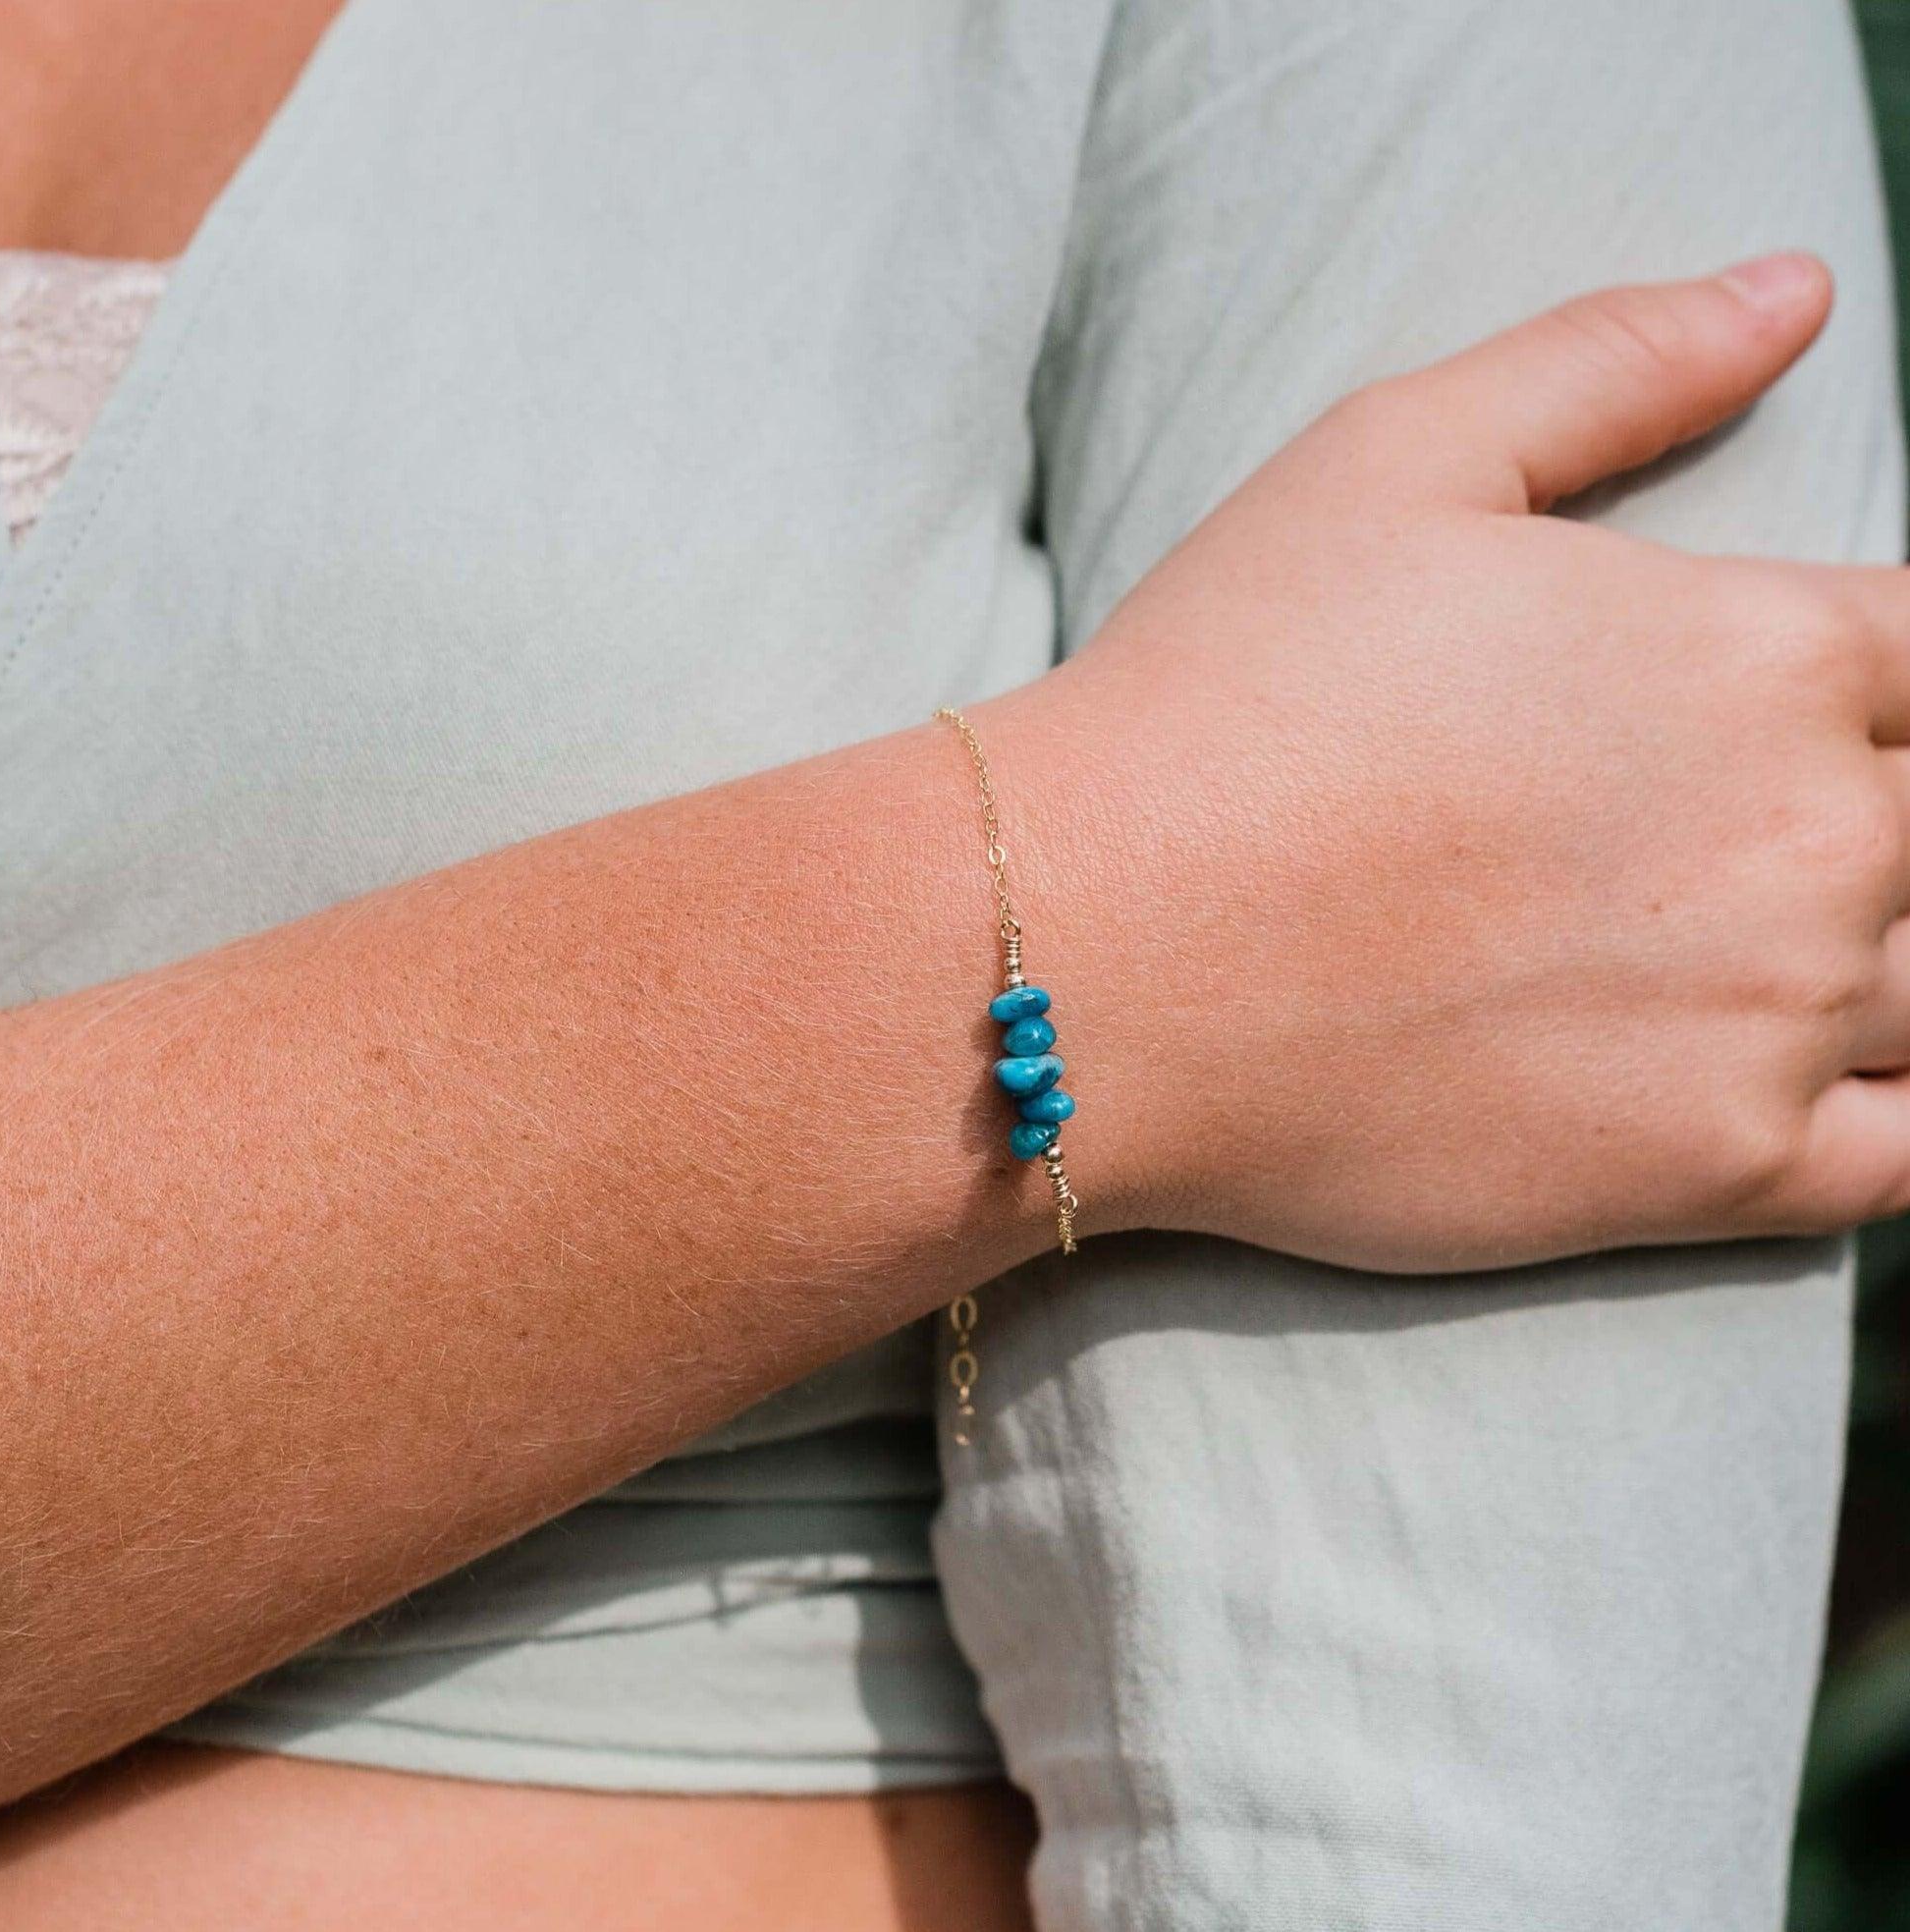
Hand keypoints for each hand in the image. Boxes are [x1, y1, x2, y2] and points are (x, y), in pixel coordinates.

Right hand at [1057, 253, 1909, 1271]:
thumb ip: (1615, 364)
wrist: (1093, 952)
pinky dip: (1907, 1117)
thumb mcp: (1393, 460)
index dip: (1891, 674)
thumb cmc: (1223, 696)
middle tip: (1738, 843)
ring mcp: (1775, 1018)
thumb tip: (1796, 291)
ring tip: (1769, 947)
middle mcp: (1816, 833)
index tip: (1814, 708)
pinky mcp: (1709, 1172)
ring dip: (1892, 955)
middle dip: (1881, 814)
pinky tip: (1830, 1081)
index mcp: (1764, 648)